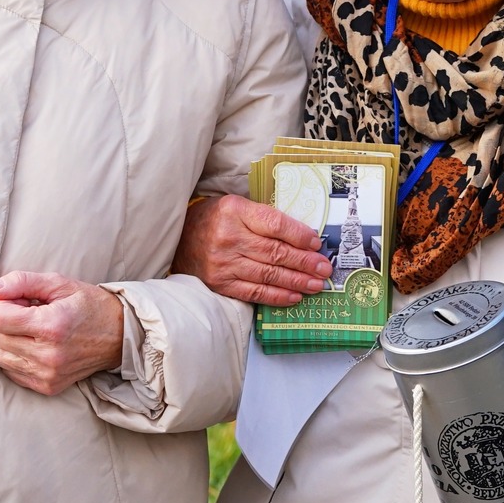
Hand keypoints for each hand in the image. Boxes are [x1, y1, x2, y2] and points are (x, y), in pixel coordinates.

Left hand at [0, 271, 125, 396]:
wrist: (120, 336)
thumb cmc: (88, 305)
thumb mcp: (59, 283)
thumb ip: (20, 282)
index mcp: (52, 326)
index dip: (3, 305)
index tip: (22, 301)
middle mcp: (48, 355)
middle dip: (5, 321)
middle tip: (29, 314)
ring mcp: (48, 375)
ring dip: (8, 340)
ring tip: (33, 331)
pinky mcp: (47, 387)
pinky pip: (11, 372)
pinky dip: (16, 357)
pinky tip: (36, 346)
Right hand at [171, 194, 332, 306]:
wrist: (179, 238)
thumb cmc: (214, 220)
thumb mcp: (237, 206)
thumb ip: (264, 218)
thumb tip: (303, 237)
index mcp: (234, 211)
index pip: (274, 224)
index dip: (299, 235)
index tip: (317, 243)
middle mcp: (228, 237)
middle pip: (275, 252)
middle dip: (305, 262)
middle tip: (324, 268)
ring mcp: (223, 263)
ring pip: (268, 274)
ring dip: (296, 281)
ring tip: (316, 284)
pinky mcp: (220, 283)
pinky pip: (254, 292)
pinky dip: (277, 295)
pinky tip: (294, 296)